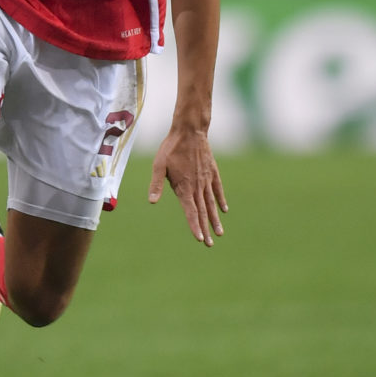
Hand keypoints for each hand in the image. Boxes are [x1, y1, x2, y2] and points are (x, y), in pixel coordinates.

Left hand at [148, 128, 226, 245]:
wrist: (190, 131)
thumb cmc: (171, 148)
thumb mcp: (159, 165)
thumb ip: (156, 184)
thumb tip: (151, 201)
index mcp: (184, 187)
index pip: (191, 212)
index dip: (195, 226)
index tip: (200, 239)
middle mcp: (197, 187)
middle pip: (202, 212)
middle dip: (205, 229)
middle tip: (209, 244)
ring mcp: (207, 180)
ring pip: (212, 204)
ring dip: (214, 219)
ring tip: (219, 233)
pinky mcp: (212, 172)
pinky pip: (218, 190)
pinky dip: (220, 200)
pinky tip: (223, 210)